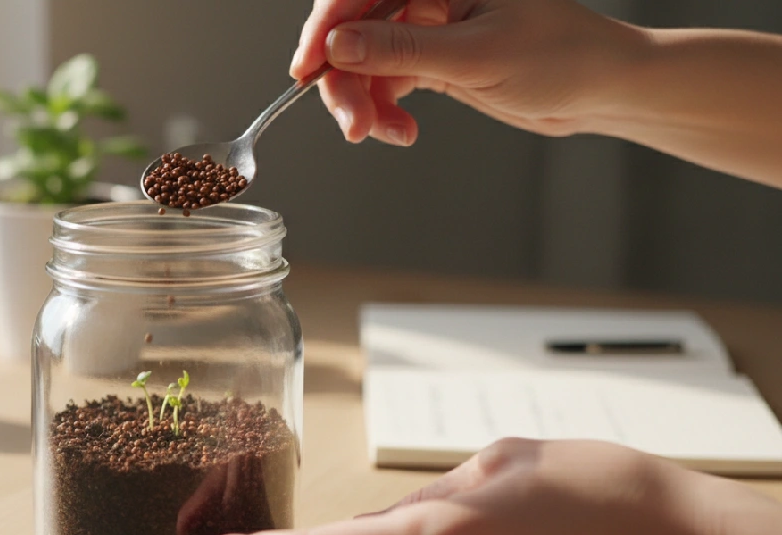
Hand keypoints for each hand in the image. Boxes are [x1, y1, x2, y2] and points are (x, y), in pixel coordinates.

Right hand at [293, 0, 649, 144]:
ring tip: (387, 133)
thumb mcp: (477, 55)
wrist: (602, 88)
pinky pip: (386, 84)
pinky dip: (385, 112)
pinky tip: (402, 130)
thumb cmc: (562, 55)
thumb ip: (403, 49)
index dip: (324, 28)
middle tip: (351, 124)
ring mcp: (426, 29)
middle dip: (345, 80)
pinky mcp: (432, 60)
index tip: (307, 71)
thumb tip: (338, 44)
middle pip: (353, 31)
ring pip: (364, 64)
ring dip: (364, 103)